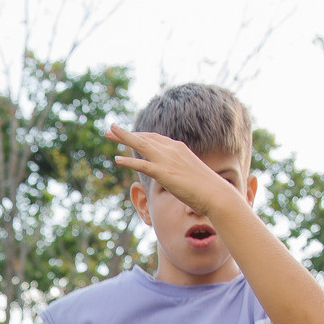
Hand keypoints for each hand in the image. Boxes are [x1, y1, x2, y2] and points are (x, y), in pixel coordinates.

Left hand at [106, 123, 240, 218]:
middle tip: (110, 129)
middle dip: (126, 133)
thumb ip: (180, 172)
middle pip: (145, 137)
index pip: (155, 138)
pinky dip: (128, 161)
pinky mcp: (164, 173)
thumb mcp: (191, 175)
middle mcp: (172, 150)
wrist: (216, 195)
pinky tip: (116, 159)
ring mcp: (168, 161)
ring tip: (108, 133)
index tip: (127, 135)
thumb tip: (177, 178)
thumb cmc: (207, 189)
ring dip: (123, 138)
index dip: (139, 135)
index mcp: (179, 149)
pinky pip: (142, 165)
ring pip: (141, 145)